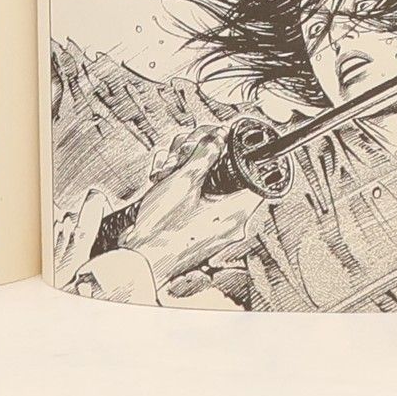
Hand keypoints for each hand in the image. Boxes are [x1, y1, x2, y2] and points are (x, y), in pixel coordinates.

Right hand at [105, 125, 263, 290]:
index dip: (240, 152)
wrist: (140, 258)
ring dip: (186, 167)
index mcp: (236, 211)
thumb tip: (218, 137)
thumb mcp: (183, 182)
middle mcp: (231, 219)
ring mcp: (215, 223)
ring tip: (167, 170)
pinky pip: (198, 195)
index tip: (224, 139)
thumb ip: (204, 154)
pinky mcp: (199, 224)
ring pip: (209, 180)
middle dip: (202, 155)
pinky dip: (181, 184)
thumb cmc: (162, 230)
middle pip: (229, 172)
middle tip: (182, 154)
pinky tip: (162, 180)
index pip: (256, 174)